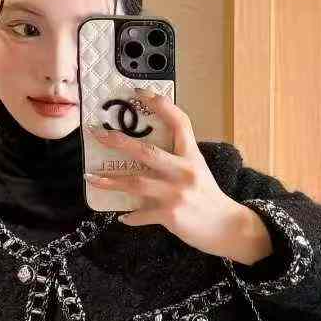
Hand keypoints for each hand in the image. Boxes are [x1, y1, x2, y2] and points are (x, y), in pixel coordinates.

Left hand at [85, 89, 274, 263]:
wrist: (227, 227)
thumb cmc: (210, 199)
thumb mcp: (198, 172)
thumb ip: (177, 162)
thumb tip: (146, 156)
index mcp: (192, 156)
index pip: (179, 121)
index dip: (159, 104)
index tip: (138, 92)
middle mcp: (184, 171)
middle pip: (146, 152)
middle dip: (118, 141)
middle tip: (97, 134)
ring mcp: (177, 193)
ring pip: (136, 183)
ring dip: (111, 181)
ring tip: (92, 178)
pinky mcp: (171, 214)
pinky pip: (142, 213)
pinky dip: (130, 215)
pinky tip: (121, 215)